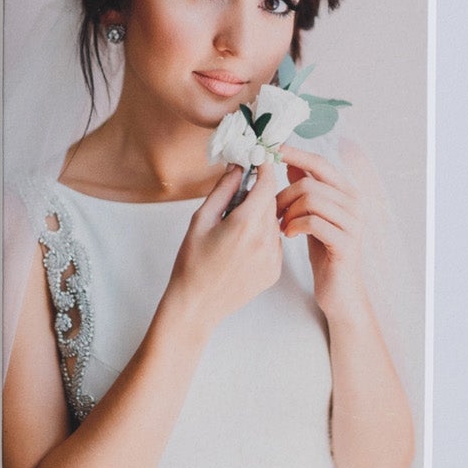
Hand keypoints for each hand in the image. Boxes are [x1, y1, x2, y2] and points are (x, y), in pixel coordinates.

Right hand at [162, 158, 285, 336]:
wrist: (196, 305)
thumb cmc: (192, 264)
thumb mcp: (200, 220)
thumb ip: (223, 190)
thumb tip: (238, 168)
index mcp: (245, 224)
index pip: (268, 184)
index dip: (265, 168)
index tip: (259, 161)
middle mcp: (265, 241)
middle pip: (271, 202)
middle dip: (258, 195)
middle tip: (235, 201)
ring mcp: (273, 258)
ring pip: (274, 222)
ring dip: (260, 217)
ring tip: (233, 231)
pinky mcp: (275, 271)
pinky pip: (275, 243)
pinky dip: (262, 238)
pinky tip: (240, 248)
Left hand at [276, 145, 367, 316]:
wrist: (340, 289)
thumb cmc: (325, 251)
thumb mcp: (314, 214)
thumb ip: (308, 188)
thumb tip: (291, 161)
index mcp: (347, 192)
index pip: (320, 163)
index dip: (296, 154)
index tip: (273, 149)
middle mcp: (355, 203)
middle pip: (309, 183)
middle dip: (283, 195)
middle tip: (273, 212)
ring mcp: (353, 222)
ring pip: (310, 200)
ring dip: (287, 212)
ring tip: (281, 226)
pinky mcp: (346, 242)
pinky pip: (313, 222)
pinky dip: (295, 226)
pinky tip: (289, 235)